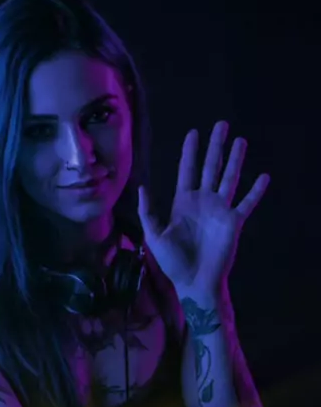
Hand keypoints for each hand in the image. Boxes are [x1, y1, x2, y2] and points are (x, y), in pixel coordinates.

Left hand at [138, 120, 270, 293]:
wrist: (194, 282)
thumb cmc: (173, 262)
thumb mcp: (154, 236)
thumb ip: (148, 212)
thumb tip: (142, 187)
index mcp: (183, 203)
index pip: (187, 170)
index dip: (190, 152)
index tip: (193, 132)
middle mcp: (203, 202)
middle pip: (210, 167)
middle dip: (215, 146)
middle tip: (221, 124)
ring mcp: (219, 210)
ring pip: (229, 178)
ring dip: (236, 160)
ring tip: (241, 140)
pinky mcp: (233, 222)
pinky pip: (246, 203)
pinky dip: (256, 191)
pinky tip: (264, 176)